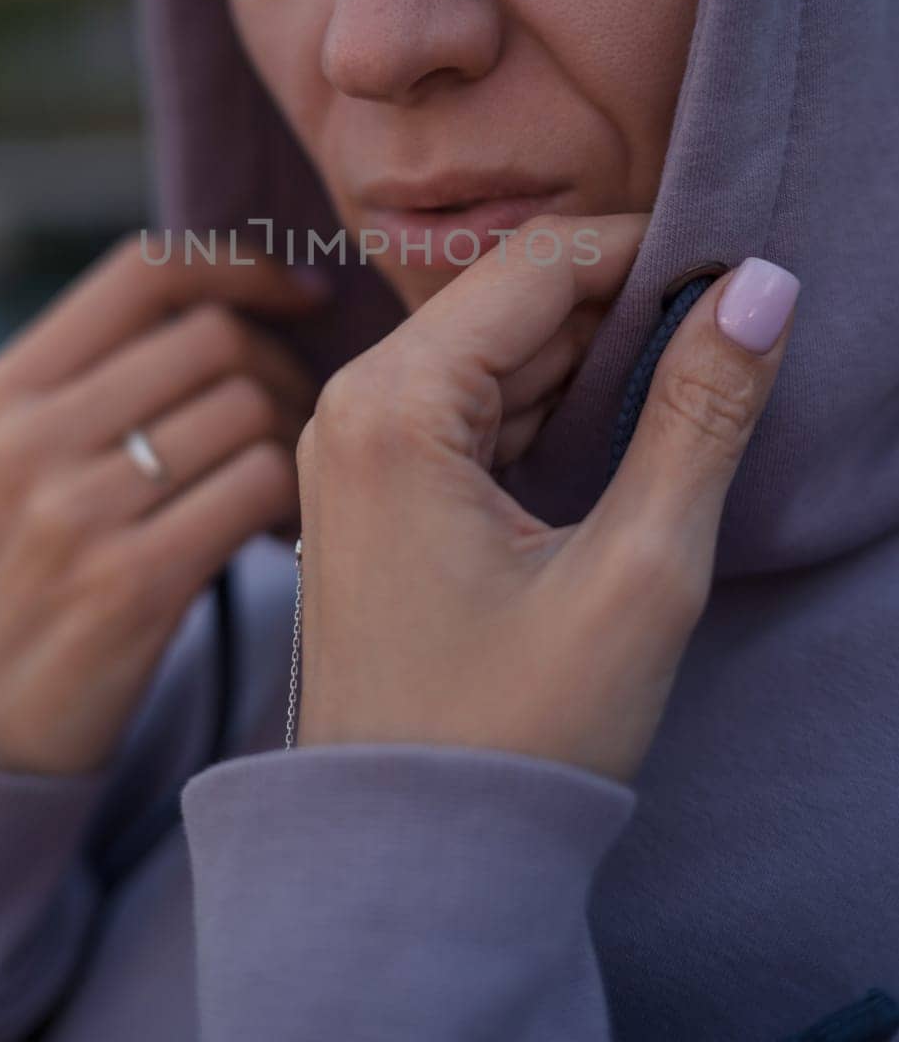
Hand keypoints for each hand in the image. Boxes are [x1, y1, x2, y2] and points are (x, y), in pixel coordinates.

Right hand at [0, 232, 329, 774]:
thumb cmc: (33, 567)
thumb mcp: (25, 455)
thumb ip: (106, 372)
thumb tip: (243, 294)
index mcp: (6, 388)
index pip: (145, 269)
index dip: (241, 265)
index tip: (301, 293)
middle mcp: (29, 437)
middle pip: (215, 336)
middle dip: (286, 365)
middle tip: (304, 411)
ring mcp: (73, 511)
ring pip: (248, 408)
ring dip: (299, 436)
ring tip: (295, 474)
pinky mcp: (128, 582)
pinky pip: (259, 485)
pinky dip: (295, 499)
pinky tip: (285, 527)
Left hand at [294, 214, 797, 785]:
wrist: (409, 861)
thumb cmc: (512, 736)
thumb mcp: (637, 571)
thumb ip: (700, 415)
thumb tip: (759, 290)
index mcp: (393, 406)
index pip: (538, 264)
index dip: (647, 250)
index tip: (736, 271)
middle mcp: (352, 407)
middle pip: (511, 302)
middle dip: (623, 309)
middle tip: (724, 344)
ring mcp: (354, 451)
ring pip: (493, 355)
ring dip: (589, 363)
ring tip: (682, 396)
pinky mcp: (373, 493)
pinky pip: (469, 412)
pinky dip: (545, 413)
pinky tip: (612, 443)